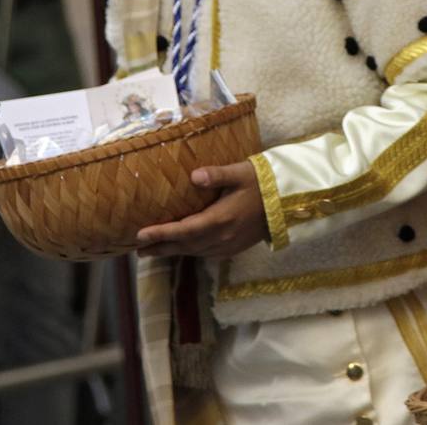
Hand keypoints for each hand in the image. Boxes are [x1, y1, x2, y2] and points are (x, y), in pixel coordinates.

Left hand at [136, 161, 267, 258]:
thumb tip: (194, 176)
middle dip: (161, 248)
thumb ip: (216, 175)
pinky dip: (190, 252)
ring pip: (194, 252)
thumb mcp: (240, 172)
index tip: (140, 236)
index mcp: (221, 219)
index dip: (161, 234)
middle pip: (185, 246)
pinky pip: (206, 253)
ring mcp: (229, 245)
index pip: (184, 230)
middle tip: (138, 250)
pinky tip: (183, 248)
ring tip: (153, 251)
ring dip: (173, 252)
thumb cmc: (262, 182)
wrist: (288, 201)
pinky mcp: (235, 248)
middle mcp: (222, 237)